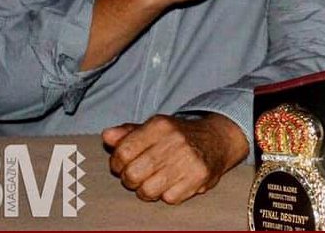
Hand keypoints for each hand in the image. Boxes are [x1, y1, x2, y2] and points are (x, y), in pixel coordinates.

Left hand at [102, 113, 248, 204]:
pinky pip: (169, 199)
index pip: (123, 151)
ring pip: (148, 190)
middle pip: (133, 174)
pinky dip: (167, 194)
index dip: (117, 163)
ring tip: (153, 181)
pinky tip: (172, 183)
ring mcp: (188, 159)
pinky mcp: (199, 177)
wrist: (217, 139)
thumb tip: (107, 136)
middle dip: (130, 179)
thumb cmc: (178, 136)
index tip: (122, 164)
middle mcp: (174, 140)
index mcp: (159, 125)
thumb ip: (128, 133)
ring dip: (147, 190)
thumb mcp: (154, 127)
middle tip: (136, 176)